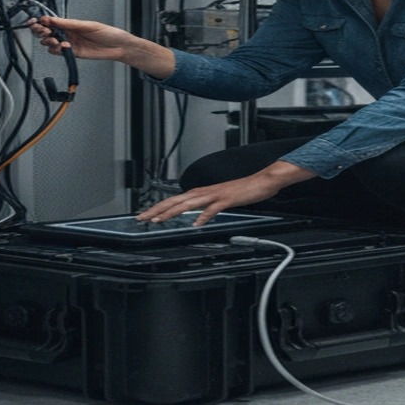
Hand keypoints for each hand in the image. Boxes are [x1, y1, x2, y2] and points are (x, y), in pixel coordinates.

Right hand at [30, 16, 138, 61]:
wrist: (119, 47)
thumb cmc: (108, 33)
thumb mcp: (88, 26)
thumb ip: (68, 24)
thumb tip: (51, 19)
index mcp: (70, 24)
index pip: (51, 22)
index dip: (41, 22)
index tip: (37, 22)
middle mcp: (68, 33)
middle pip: (46, 32)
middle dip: (41, 31)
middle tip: (45, 32)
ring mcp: (69, 43)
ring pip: (49, 43)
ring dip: (49, 41)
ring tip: (57, 40)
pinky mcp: (72, 53)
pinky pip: (58, 52)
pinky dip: (57, 50)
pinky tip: (64, 47)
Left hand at [135, 169, 295, 225]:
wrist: (262, 180)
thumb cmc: (243, 189)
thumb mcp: (220, 198)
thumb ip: (206, 206)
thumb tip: (195, 215)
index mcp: (202, 192)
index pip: (175, 200)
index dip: (158, 207)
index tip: (145, 215)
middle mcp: (205, 192)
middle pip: (175, 201)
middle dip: (157, 210)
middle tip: (142, 218)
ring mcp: (215, 195)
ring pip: (188, 203)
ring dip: (172, 212)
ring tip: (159, 220)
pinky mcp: (227, 199)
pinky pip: (213, 209)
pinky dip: (203, 216)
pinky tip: (197, 224)